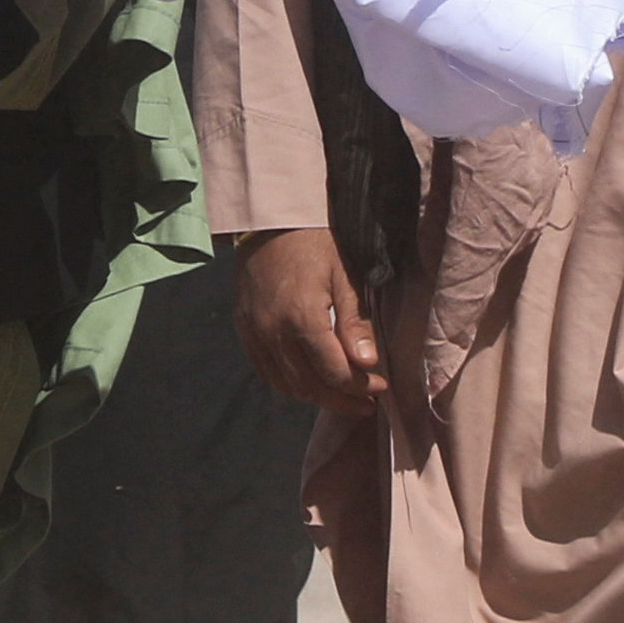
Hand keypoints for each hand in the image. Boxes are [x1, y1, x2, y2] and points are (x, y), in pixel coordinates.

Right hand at [235, 225, 380, 413]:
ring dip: (315, 397)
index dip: (359, 387)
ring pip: (285, 384)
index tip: (380, 389)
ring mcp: (254, 331)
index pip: (333, 372)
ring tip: (341, 396)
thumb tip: (368, 364)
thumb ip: (356, 321)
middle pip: (308, 385)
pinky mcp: (243, 328)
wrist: (271, 220)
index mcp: (302, 316)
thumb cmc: (317, 242)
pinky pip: (265, 370)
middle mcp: (272, 330)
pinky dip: (288, 384)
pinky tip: (310, 382)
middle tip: (365, 402)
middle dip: (340, 400)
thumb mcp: (346, 274)